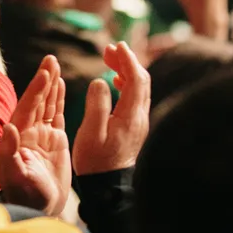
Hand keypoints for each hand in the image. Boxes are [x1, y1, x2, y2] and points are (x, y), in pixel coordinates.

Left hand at [0, 55, 71, 215]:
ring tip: (54, 64)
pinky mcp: (54, 140)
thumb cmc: (25, 195)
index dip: (36, 90)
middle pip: (37, 100)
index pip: (28, 108)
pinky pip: (56, 114)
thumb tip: (8, 127)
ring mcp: (41, 134)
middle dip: (43, 79)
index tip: (44, 73)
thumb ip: (9, 151)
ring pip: (47, 104)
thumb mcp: (15, 175)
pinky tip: (61, 84)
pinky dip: (58, 99)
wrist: (40, 209)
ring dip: (51, 84)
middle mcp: (28, 131)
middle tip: (50, 59)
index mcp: (18, 136)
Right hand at [73, 42, 150, 175]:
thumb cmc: (95, 161)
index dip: (127, 60)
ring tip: (109, 60)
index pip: (136, 79)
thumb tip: (101, 81)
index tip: (116, 46)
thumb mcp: (91, 133)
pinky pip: (137, 97)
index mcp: (130, 116)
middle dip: (127, 60)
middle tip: (108, 49)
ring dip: (127, 70)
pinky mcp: (135, 126)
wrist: (107, 187)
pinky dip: (127, 83)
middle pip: (141, 80)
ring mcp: (140, 122)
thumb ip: (97, 105)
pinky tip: (114, 81)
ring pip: (140, 88)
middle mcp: (140, 117)